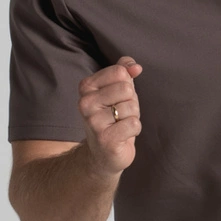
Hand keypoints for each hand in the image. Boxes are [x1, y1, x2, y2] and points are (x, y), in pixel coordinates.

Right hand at [78, 58, 142, 177]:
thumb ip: (124, 71)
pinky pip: (134, 124)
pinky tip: (123, 135)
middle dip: (131, 102)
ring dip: (132, 117)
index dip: (127, 86)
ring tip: (120, 125)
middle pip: (126, 88)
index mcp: (86, 86)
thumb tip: (135, 66)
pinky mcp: (105, 138)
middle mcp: (85, 102)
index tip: (118, 99)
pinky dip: (134, 130)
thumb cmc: (113, 118)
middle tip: (120, 115)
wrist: (103, 153)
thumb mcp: (118, 90)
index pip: (120, 72)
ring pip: (131, 107)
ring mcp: (93, 121)